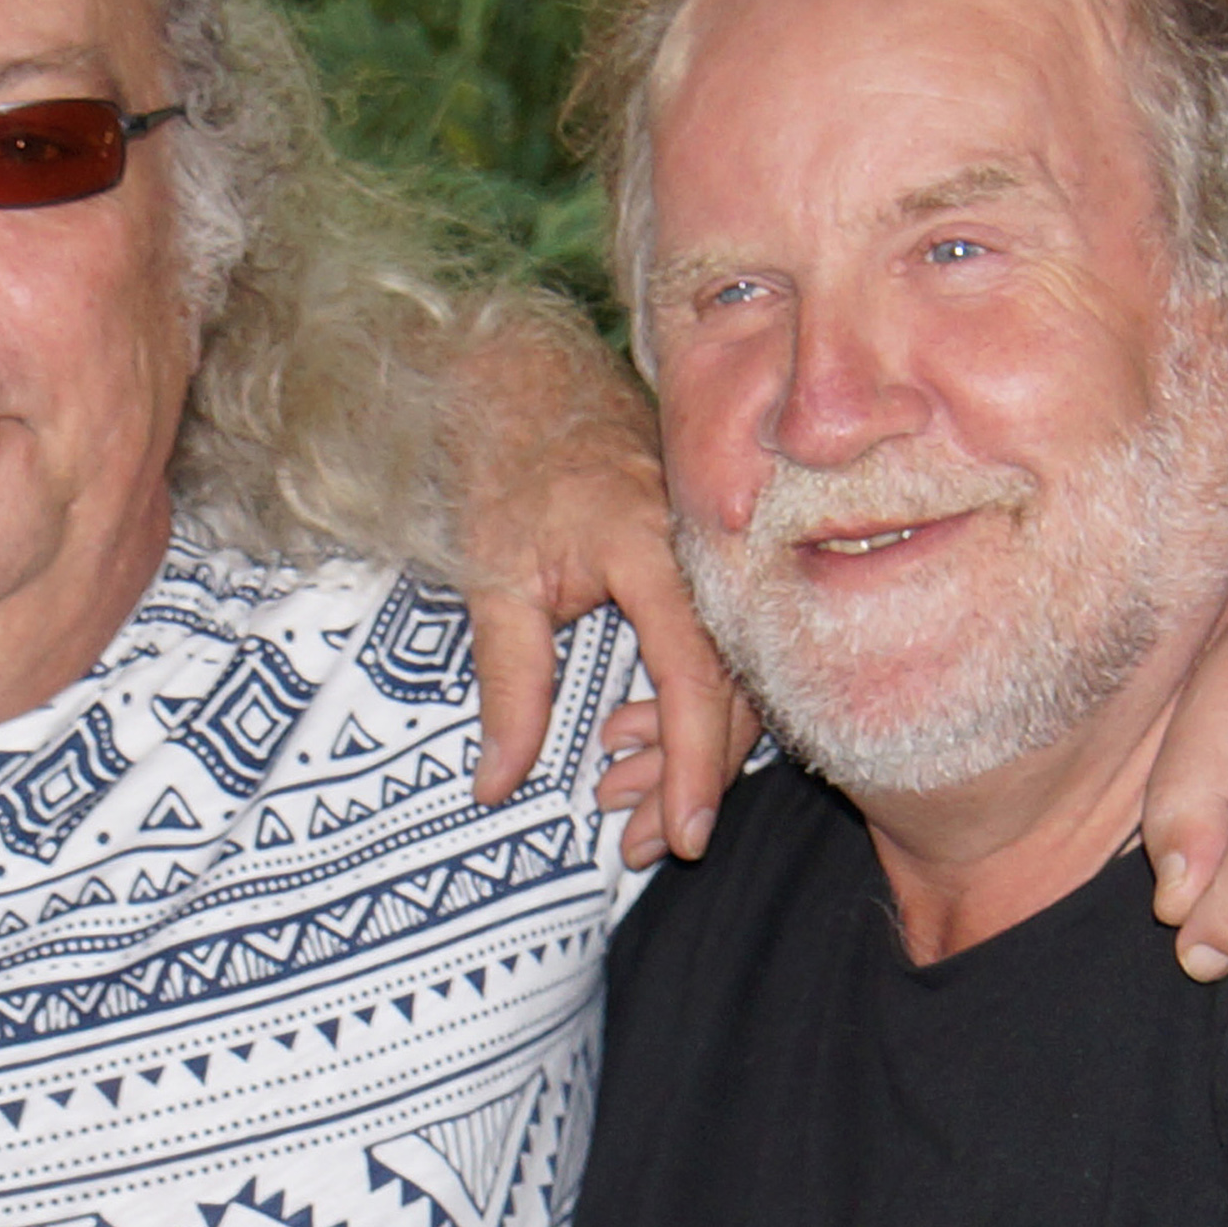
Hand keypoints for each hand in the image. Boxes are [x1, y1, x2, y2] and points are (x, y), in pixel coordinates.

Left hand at [450, 307, 749, 859]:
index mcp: (656, 550)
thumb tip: (498, 784)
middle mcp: (704, 557)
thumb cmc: (509, 467)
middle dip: (688, 780)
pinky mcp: (707, 568)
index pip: (697, 679)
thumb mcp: (496, 580)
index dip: (692, 765)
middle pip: (729, 694)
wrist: (529, 381)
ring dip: (685, 751)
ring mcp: (714, 559)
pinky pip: (719, 651)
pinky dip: (684, 708)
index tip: (681, 833)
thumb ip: (509, 684)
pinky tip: (633, 739)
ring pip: (731, 680)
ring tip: (623, 803)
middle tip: (639, 845)